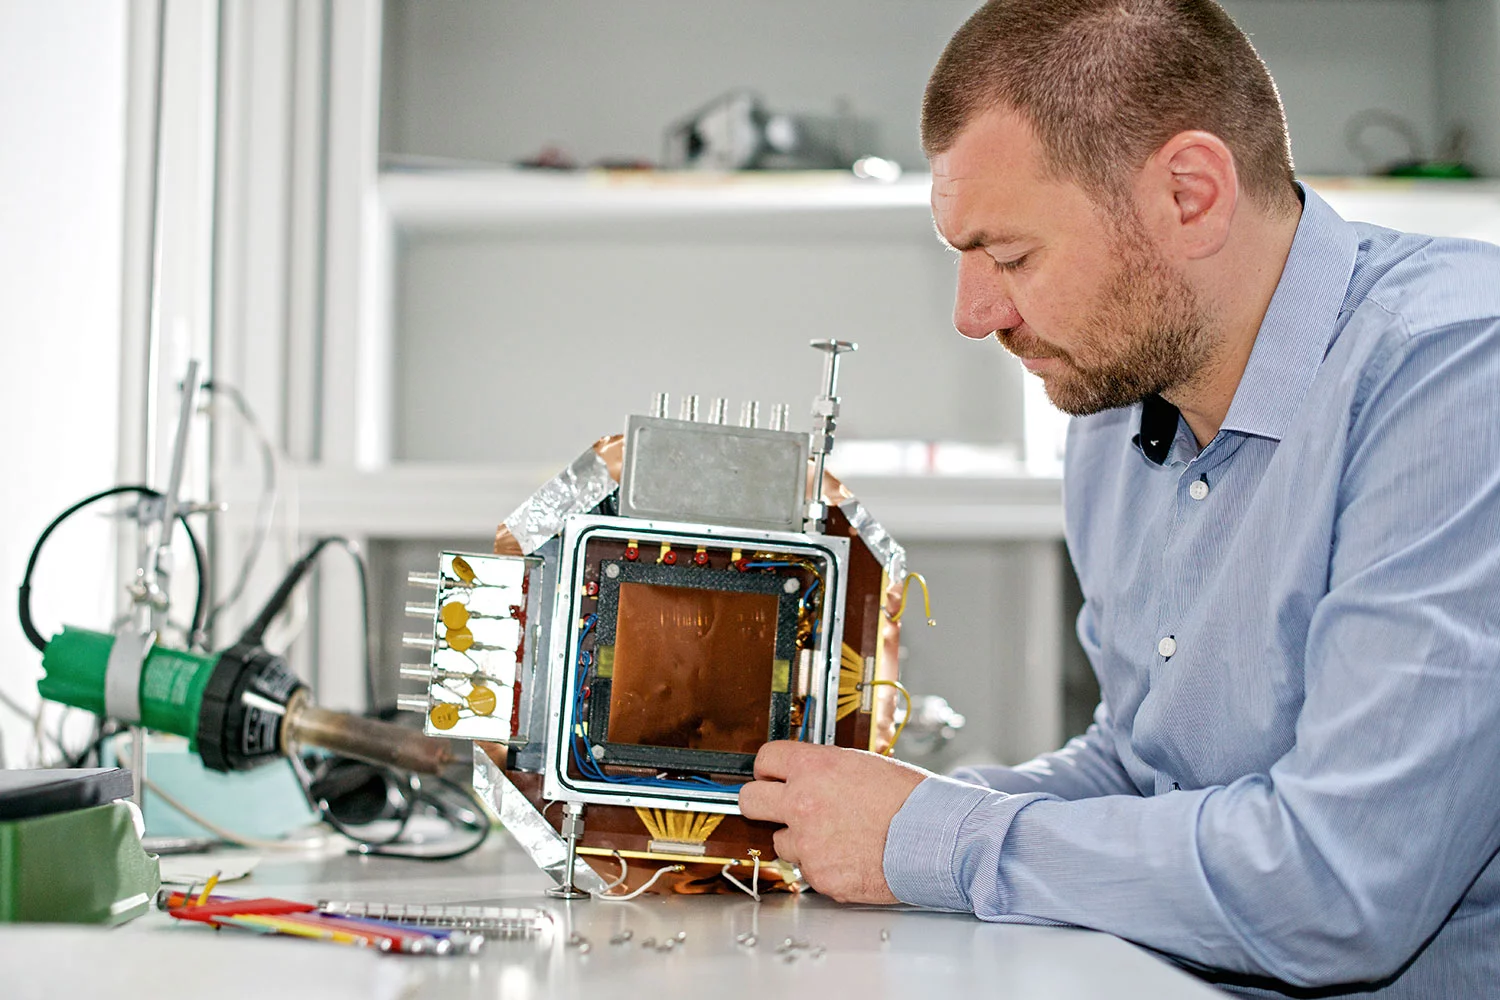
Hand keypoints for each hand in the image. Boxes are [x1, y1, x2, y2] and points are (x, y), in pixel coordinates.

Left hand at [739, 741, 928, 902]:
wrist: (935, 838)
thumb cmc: (911, 799)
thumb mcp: (864, 765)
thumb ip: (826, 770)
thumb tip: (809, 776)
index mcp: (813, 768)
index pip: (765, 759)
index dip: (769, 769)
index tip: (772, 775)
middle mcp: (802, 803)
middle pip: (749, 800)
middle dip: (760, 802)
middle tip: (777, 806)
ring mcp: (807, 843)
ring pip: (780, 841)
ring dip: (799, 839)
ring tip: (835, 836)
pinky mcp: (819, 876)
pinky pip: (807, 869)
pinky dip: (823, 866)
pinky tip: (849, 857)